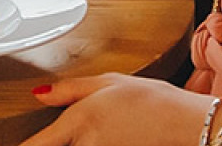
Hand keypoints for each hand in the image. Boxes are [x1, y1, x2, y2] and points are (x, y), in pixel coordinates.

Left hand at [21, 75, 214, 145]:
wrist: (184, 122)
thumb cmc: (150, 100)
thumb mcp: (106, 82)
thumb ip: (69, 90)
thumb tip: (38, 94)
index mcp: (79, 121)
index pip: (37, 145)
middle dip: (54, 142)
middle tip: (69, 131)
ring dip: (74, 143)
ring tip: (95, 129)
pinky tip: (105, 136)